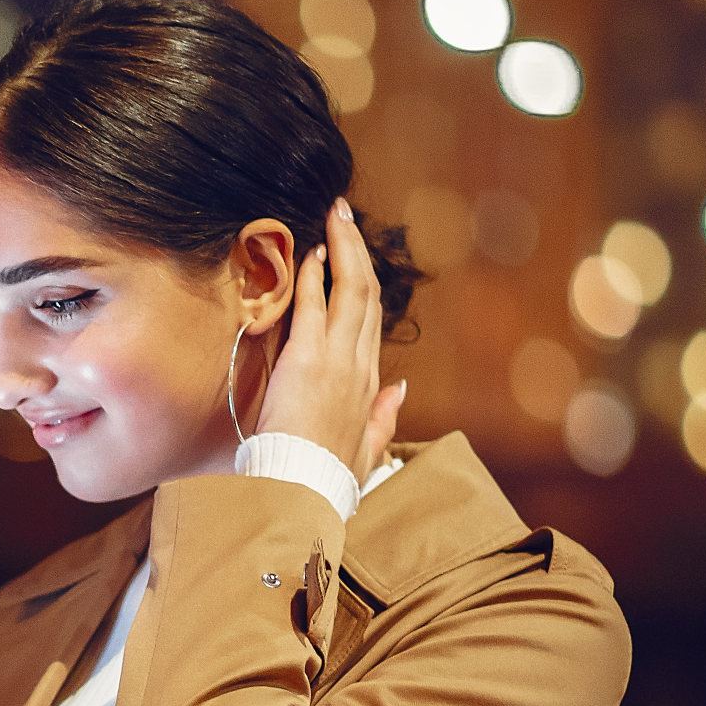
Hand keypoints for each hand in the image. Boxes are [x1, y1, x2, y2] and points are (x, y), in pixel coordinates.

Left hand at [254, 199, 404, 478]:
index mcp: (369, 384)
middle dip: (357, 249)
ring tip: (335, 215)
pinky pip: (314, 307)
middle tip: (344, 215)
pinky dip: (315, 277)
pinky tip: (311, 252)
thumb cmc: (326, 477)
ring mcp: (336, 360)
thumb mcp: (367, 449)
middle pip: (367, 294)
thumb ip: (384, 416)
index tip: (351, 257)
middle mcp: (359, 365)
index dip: (363, 283)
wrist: (303, 491)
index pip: (371, 321)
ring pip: (352, 290)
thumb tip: (402, 389)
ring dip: (342, 247)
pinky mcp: (307, 360)